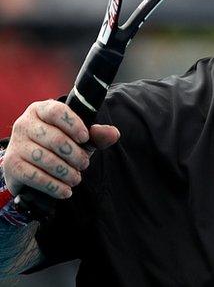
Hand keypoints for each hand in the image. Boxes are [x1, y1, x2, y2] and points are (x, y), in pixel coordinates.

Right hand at [2, 100, 119, 198]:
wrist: (30, 167)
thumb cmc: (58, 146)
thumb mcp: (78, 138)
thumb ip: (97, 135)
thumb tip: (114, 133)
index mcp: (41, 110)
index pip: (57, 112)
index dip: (74, 125)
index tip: (85, 138)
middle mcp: (24, 124)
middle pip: (55, 139)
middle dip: (75, 155)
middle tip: (84, 164)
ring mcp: (16, 144)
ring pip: (46, 159)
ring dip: (66, 172)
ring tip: (76, 178)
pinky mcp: (11, 165)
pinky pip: (35, 176)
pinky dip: (54, 186)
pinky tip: (65, 190)